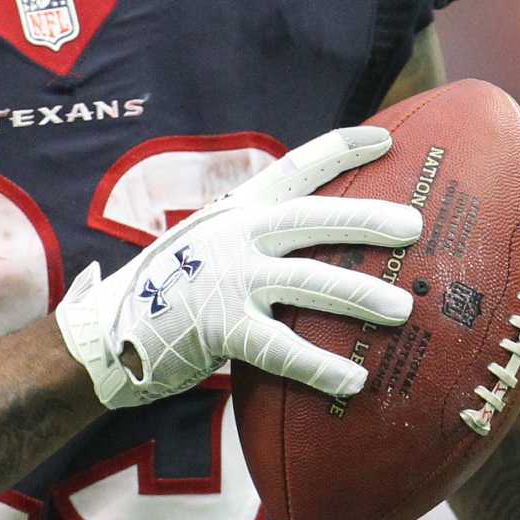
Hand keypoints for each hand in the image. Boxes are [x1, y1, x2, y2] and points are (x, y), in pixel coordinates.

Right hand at [56, 127, 420, 408]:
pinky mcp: (220, 328)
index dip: (340, 150)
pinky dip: (320, 365)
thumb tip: (316, 244)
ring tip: (401, 308)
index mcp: (236, 212)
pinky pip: (281, 348)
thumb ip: (254, 239)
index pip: (295, 169)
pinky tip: (353, 379)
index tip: (385, 140)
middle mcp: (235, 235)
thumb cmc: (170, 293)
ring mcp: (227, 279)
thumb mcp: (209, 246)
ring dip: (358, 293)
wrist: (105, 334)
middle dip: (367, 219)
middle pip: (313, 218)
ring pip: (308, 281)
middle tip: (414, 226)